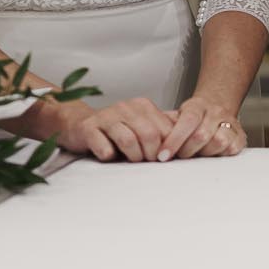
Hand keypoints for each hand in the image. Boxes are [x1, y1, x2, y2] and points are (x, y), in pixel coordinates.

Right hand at [51, 97, 176, 162]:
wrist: (80, 124)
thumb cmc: (117, 130)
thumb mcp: (142, 126)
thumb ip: (162, 131)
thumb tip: (188, 143)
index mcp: (143, 106)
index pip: (165, 128)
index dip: (167, 148)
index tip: (163, 159)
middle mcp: (126, 107)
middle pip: (149, 134)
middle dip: (151, 154)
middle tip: (146, 162)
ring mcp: (107, 117)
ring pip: (128, 140)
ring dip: (132, 156)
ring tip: (130, 160)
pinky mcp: (89, 129)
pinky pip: (103, 147)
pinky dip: (108, 155)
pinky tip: (109, 157)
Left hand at [161, 93, 248, 159]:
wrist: (217, 106)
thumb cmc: (192, 118)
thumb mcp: (176, 116)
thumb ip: (162, 125)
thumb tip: (144, 139)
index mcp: (197, 106)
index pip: (187, 121)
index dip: (174, 140)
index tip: (162, 155)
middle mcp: (215, 112)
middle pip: (202, 134)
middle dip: (186, 150)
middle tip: (179, 156)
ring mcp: (229, 123)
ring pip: (219, 141)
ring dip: (204, 153)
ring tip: (196, 155)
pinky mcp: (240, 136)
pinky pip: (232, 148)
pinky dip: (220, 155)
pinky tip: (210, 155)